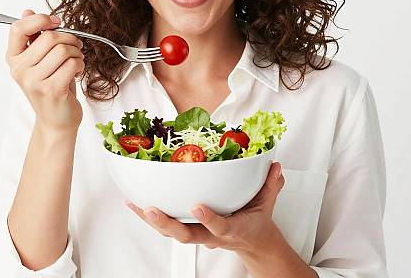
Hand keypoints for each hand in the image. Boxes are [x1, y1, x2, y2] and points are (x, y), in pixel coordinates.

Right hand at [5, 9, 84, 131]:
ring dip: (77, 53)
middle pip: (49, 37)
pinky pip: (72, 64)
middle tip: (75, 46)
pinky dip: (80, 65)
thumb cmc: (51, 86)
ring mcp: (33, 81)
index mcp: (13, 58)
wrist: (56, 120)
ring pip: (63, 50)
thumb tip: (27, 11)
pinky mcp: (51, 90)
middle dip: (69, 38)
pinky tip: (77, 72)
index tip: (55, 23)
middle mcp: (19, 70)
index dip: (40, 20)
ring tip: (76, 61)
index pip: (18, 28)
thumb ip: (33, 37)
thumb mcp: (40, 60)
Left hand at [126, 161, 284, 254]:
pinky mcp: (187, 228)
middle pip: (186, 235)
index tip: (197, 206)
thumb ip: (270, 185)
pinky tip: (134, 202)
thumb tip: (275, 167)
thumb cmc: (254, 221)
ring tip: (134, 204)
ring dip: (151, 219)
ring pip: (171, 231)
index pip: (220, 227)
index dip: (209, 219)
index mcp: (231, 230)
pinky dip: (149, 215)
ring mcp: (197, 233)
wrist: (251, 243)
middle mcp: (210, 235)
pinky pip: (166, 224)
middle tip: (151, 210)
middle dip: (167, 224)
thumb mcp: (266, 204)